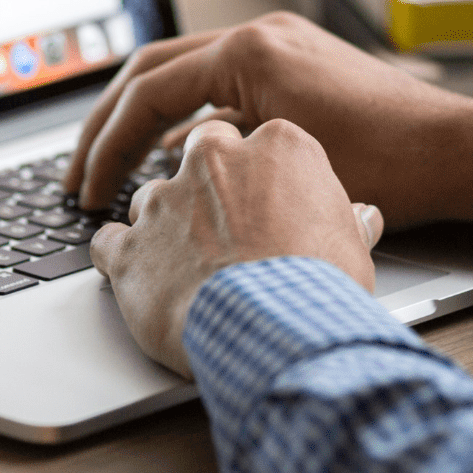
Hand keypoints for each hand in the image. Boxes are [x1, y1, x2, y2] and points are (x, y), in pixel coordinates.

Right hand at [65, 12, 472, 231]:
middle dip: (108, 125)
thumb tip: (162, 175)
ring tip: (116, 171)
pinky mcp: (298, 65)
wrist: (460, 152)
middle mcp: (262, 35)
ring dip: (145, 121)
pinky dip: (190, 122)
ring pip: (185, 75)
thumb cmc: (390, 167)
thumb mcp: (284, 166)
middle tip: (79, 175)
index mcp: (251, 51)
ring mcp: (281, 45)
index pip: (147, 91)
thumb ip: (213, 159)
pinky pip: (223, 86)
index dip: (107, 147)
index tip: (88, 191)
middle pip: (153, 71)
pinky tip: (178, 165)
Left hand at [89, 118, 382, 375]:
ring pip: (152, 198)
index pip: (260, 143)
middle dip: (206, 185)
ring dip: (165, 227)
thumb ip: (347, 222)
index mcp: (276, 147)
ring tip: (188, 268)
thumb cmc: (319, 287)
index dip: (262, 179)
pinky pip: (109, 242)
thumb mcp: (352, 248)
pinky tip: (140, 280)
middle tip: (225, 227)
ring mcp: (165, 201)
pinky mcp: (129, 246)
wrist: (273, 328)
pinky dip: (120, 258)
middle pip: (200, 156)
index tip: (268, 205)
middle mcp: (214, 161)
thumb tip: (363, 219)